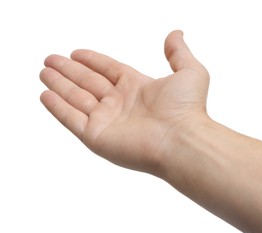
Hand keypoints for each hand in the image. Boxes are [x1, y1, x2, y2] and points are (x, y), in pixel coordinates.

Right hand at [40, 30, 209, 174]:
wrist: (181, 140)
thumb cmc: (187, 108)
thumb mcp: (189, 71)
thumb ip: (178, 52)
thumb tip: (175, 34)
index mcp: (138, 88)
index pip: (108, 70)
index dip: (92, 61)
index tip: (76, 52)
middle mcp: (121, 104)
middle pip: (88, 82)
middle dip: (69, 71)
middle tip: (50, 59)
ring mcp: (108, 121)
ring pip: (76, 98)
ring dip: (59, 85)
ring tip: (44, 71)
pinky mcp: (97, 137)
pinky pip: (71, 119)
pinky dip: (57, 107)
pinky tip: (46, 95)